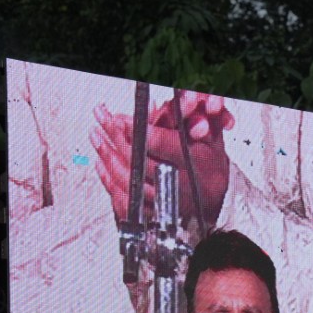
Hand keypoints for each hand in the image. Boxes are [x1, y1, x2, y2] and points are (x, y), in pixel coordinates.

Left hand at [91, 91, 233, 232]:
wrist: (215, 203)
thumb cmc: (210, 169)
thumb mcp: (212, 141)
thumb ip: (194, 120)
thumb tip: (182, 99)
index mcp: (193, 165)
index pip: (161, 145)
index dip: (138, 130)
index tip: (120, 118)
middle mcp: (177, 185)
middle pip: (139, 161)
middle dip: (116, 137)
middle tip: (103, 119)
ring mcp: (163, 201)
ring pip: (128, 179)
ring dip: (108, 155)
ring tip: (97, 136)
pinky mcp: (152, 212)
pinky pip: (124, 198)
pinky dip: (109, 179)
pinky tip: (101, 162)